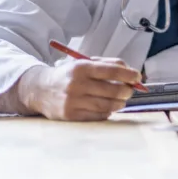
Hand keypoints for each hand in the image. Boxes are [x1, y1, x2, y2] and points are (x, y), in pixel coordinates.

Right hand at [17, 58, 141, 120]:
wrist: (40, 90)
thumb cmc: (69, 75)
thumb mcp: (85, 63)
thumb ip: (109, 64)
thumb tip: (133, 74)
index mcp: (81, 68)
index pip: (112, 71)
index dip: (129, 75)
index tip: (138, 77)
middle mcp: (76, 84)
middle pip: (113, 90)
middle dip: (127, 90)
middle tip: (130, 90)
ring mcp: (73, 101)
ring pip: (108, 105)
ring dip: (120, 103)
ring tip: (121, 100)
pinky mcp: (71, 115)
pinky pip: (98, 115)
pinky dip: (108, 111)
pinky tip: (108, 107)